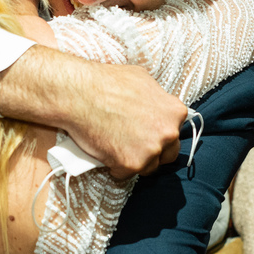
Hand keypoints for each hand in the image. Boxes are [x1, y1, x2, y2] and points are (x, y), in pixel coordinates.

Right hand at [63, 62, 186, 178]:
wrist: (79, 94)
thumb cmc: (106, 83)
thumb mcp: (141, 80)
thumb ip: (155, 98)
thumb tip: (154, 103)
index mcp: (174, 113)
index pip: (175, 133)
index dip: (159, 134)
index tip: (147, 134)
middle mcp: (168, 133)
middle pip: (167, 154)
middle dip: (153, 151)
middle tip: (134, 144)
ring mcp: (150, 150)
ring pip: (148, 167)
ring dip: (135, 161)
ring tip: (116, 148)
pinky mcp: (131, 164)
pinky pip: (125, 174)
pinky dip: (115, 167)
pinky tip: (106, 153)